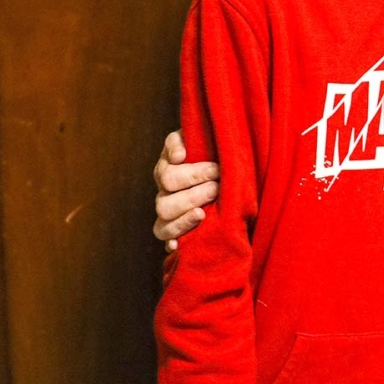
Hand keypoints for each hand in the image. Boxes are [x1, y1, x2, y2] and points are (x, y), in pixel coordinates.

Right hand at [154, 130, 217, 249]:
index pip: (169, 176)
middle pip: (165, 203)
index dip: (192, 174)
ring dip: (183, 220)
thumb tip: (178, 156)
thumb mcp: (196, 137)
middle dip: (193, 195)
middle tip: (216, 188)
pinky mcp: (175, 231)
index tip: (216, 169)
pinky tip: (178, 245)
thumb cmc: (209, 151)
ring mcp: (167, 215)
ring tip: (203, 213)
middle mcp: (163, 194)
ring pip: (163, 225)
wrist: (220, 170)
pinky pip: (167, 241)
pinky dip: (172, 244)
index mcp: (166, 170)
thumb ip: (181, 141)